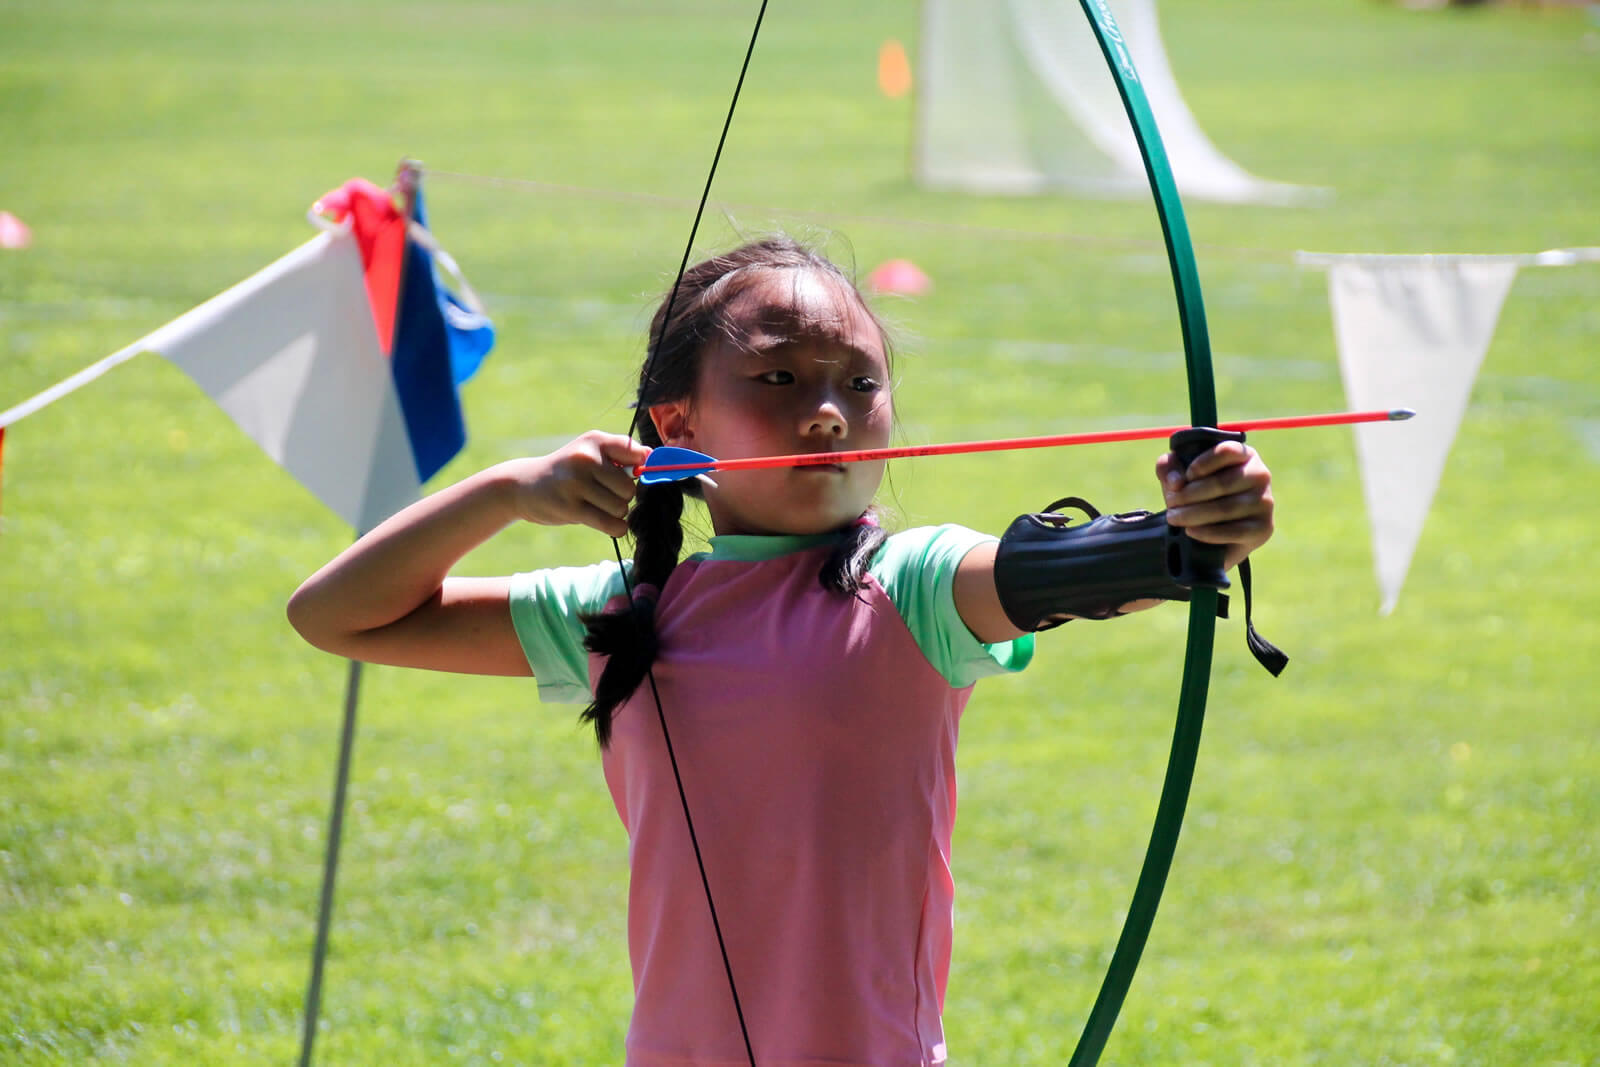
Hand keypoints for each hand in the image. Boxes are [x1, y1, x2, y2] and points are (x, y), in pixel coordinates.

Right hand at [510, 431, 652, 537]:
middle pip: (630, 488)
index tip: (634, 476)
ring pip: (621, 507)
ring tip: (595, 506)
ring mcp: (577, 483)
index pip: (638, 454)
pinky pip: (611, 524)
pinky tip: (606, 523)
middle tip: (603, 495)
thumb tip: (652, 461)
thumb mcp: (590, 453)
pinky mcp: (571, 507)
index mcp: (596, 440)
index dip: (643, 469)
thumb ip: (621, 456)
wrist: (524, 485)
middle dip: (622, 496)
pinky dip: (615, 527)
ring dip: (615, 513)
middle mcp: (586, 458)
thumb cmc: (568, 472)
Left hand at [1157, 440, 1274, 570]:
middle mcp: (1260, 475)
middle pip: (1222, 483)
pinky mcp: (1263, 528)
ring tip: (1174, 518)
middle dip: (1189, 494)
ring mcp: (1265, 502)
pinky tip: (1191, 531)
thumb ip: (1170, 468)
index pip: (1227, 450)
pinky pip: (1234, 531)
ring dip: (1194, 514)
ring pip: (1226, 508)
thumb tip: (1175, 480)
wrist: (1215, 532)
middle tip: (1170, 503)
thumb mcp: (1181, 477)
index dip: (1203, 463)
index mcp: (1244, 454)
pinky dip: (1208, 532)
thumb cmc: (1198, 495)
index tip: (1186, 476)